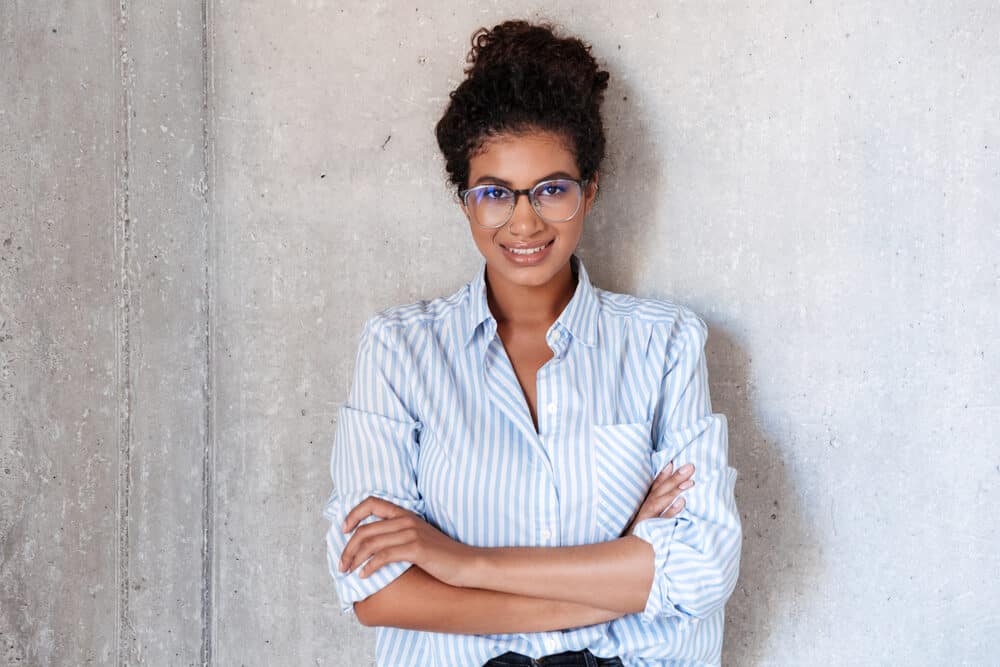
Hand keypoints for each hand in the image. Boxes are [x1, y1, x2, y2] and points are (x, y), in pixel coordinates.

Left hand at [338, 496, 474, 587]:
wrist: (467, 564)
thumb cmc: (442, 556)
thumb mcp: (419, 538)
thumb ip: (399, 535)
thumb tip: (374, 547)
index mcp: (406, 514)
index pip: (372, 502)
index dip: (353, 514)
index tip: (343, 530)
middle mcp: (406, 520)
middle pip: (365, 528)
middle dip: (347, 547)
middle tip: (340, 564)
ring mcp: (411, 533)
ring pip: (370, 542)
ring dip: (353, 558)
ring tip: (347, 571)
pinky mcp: (416, 549)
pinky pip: (384, 556)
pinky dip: (369, 566)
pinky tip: (364, 576)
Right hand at [621, 461, 694, 536]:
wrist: (626, 556)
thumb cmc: (638, 537)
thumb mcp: (645, 521)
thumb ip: (658, 509)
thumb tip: (677, 497)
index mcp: (644, 506)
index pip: (655, 487)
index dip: (663, 475)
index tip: (673, 462)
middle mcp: (644, 510)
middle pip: (660, 491)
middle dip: (675, 478)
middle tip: (690, 467)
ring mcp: (647, 520)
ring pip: (661, 501)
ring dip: (674, 490)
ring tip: (689, 482)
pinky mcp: (650, 531)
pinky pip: (663, 520)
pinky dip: (671, 511)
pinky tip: (682, 502)